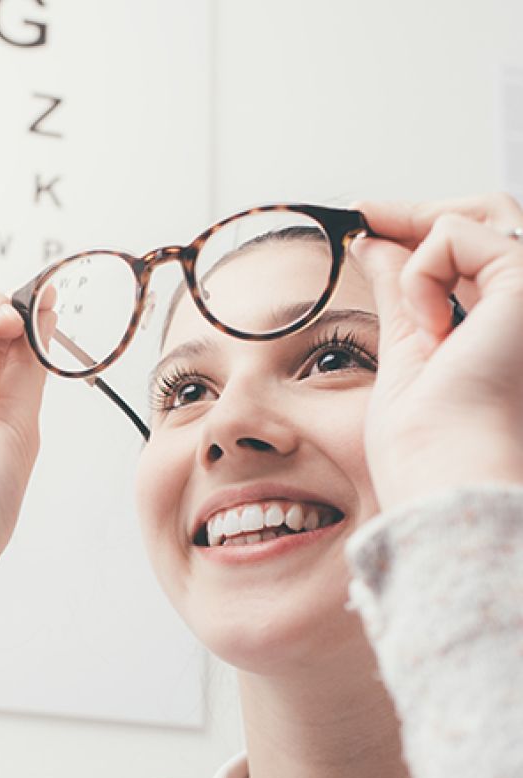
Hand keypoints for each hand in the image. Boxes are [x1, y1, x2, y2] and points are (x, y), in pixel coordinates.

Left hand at [349, 193, 522, 513]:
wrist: (442, 472)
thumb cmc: (426, 440)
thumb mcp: (406, 346)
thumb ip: (400, 291)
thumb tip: (373, 243)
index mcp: (507, 321)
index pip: (479, 244)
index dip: (423, 222)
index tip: (365, 218)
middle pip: (491, 214)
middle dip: (420, 212)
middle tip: (363, 216)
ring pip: (484, 213)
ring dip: (423, 244)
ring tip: (412, 317)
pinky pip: (459, 236)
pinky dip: (423, 275)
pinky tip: (430, 329)